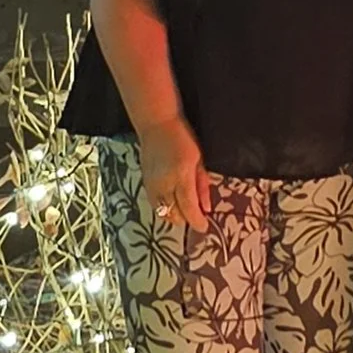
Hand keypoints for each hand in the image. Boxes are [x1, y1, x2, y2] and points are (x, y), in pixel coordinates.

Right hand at [137, 119, 210, 234]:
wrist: (156, 125)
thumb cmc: (182, 138)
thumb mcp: (199, 160)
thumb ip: (202, 186)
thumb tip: (207, 208)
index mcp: (181, 176)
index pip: (189, 208)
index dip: (197, 221)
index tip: (205, 227)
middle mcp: (165, 184)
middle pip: (175, 214)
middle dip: (187, 218)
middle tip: (197, 214)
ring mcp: (152, 186)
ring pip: (163, 213)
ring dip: (175, 215)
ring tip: (185, 209)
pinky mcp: (145, 184)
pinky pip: (155, 205)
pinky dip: (165, 208)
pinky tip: (173, 202)